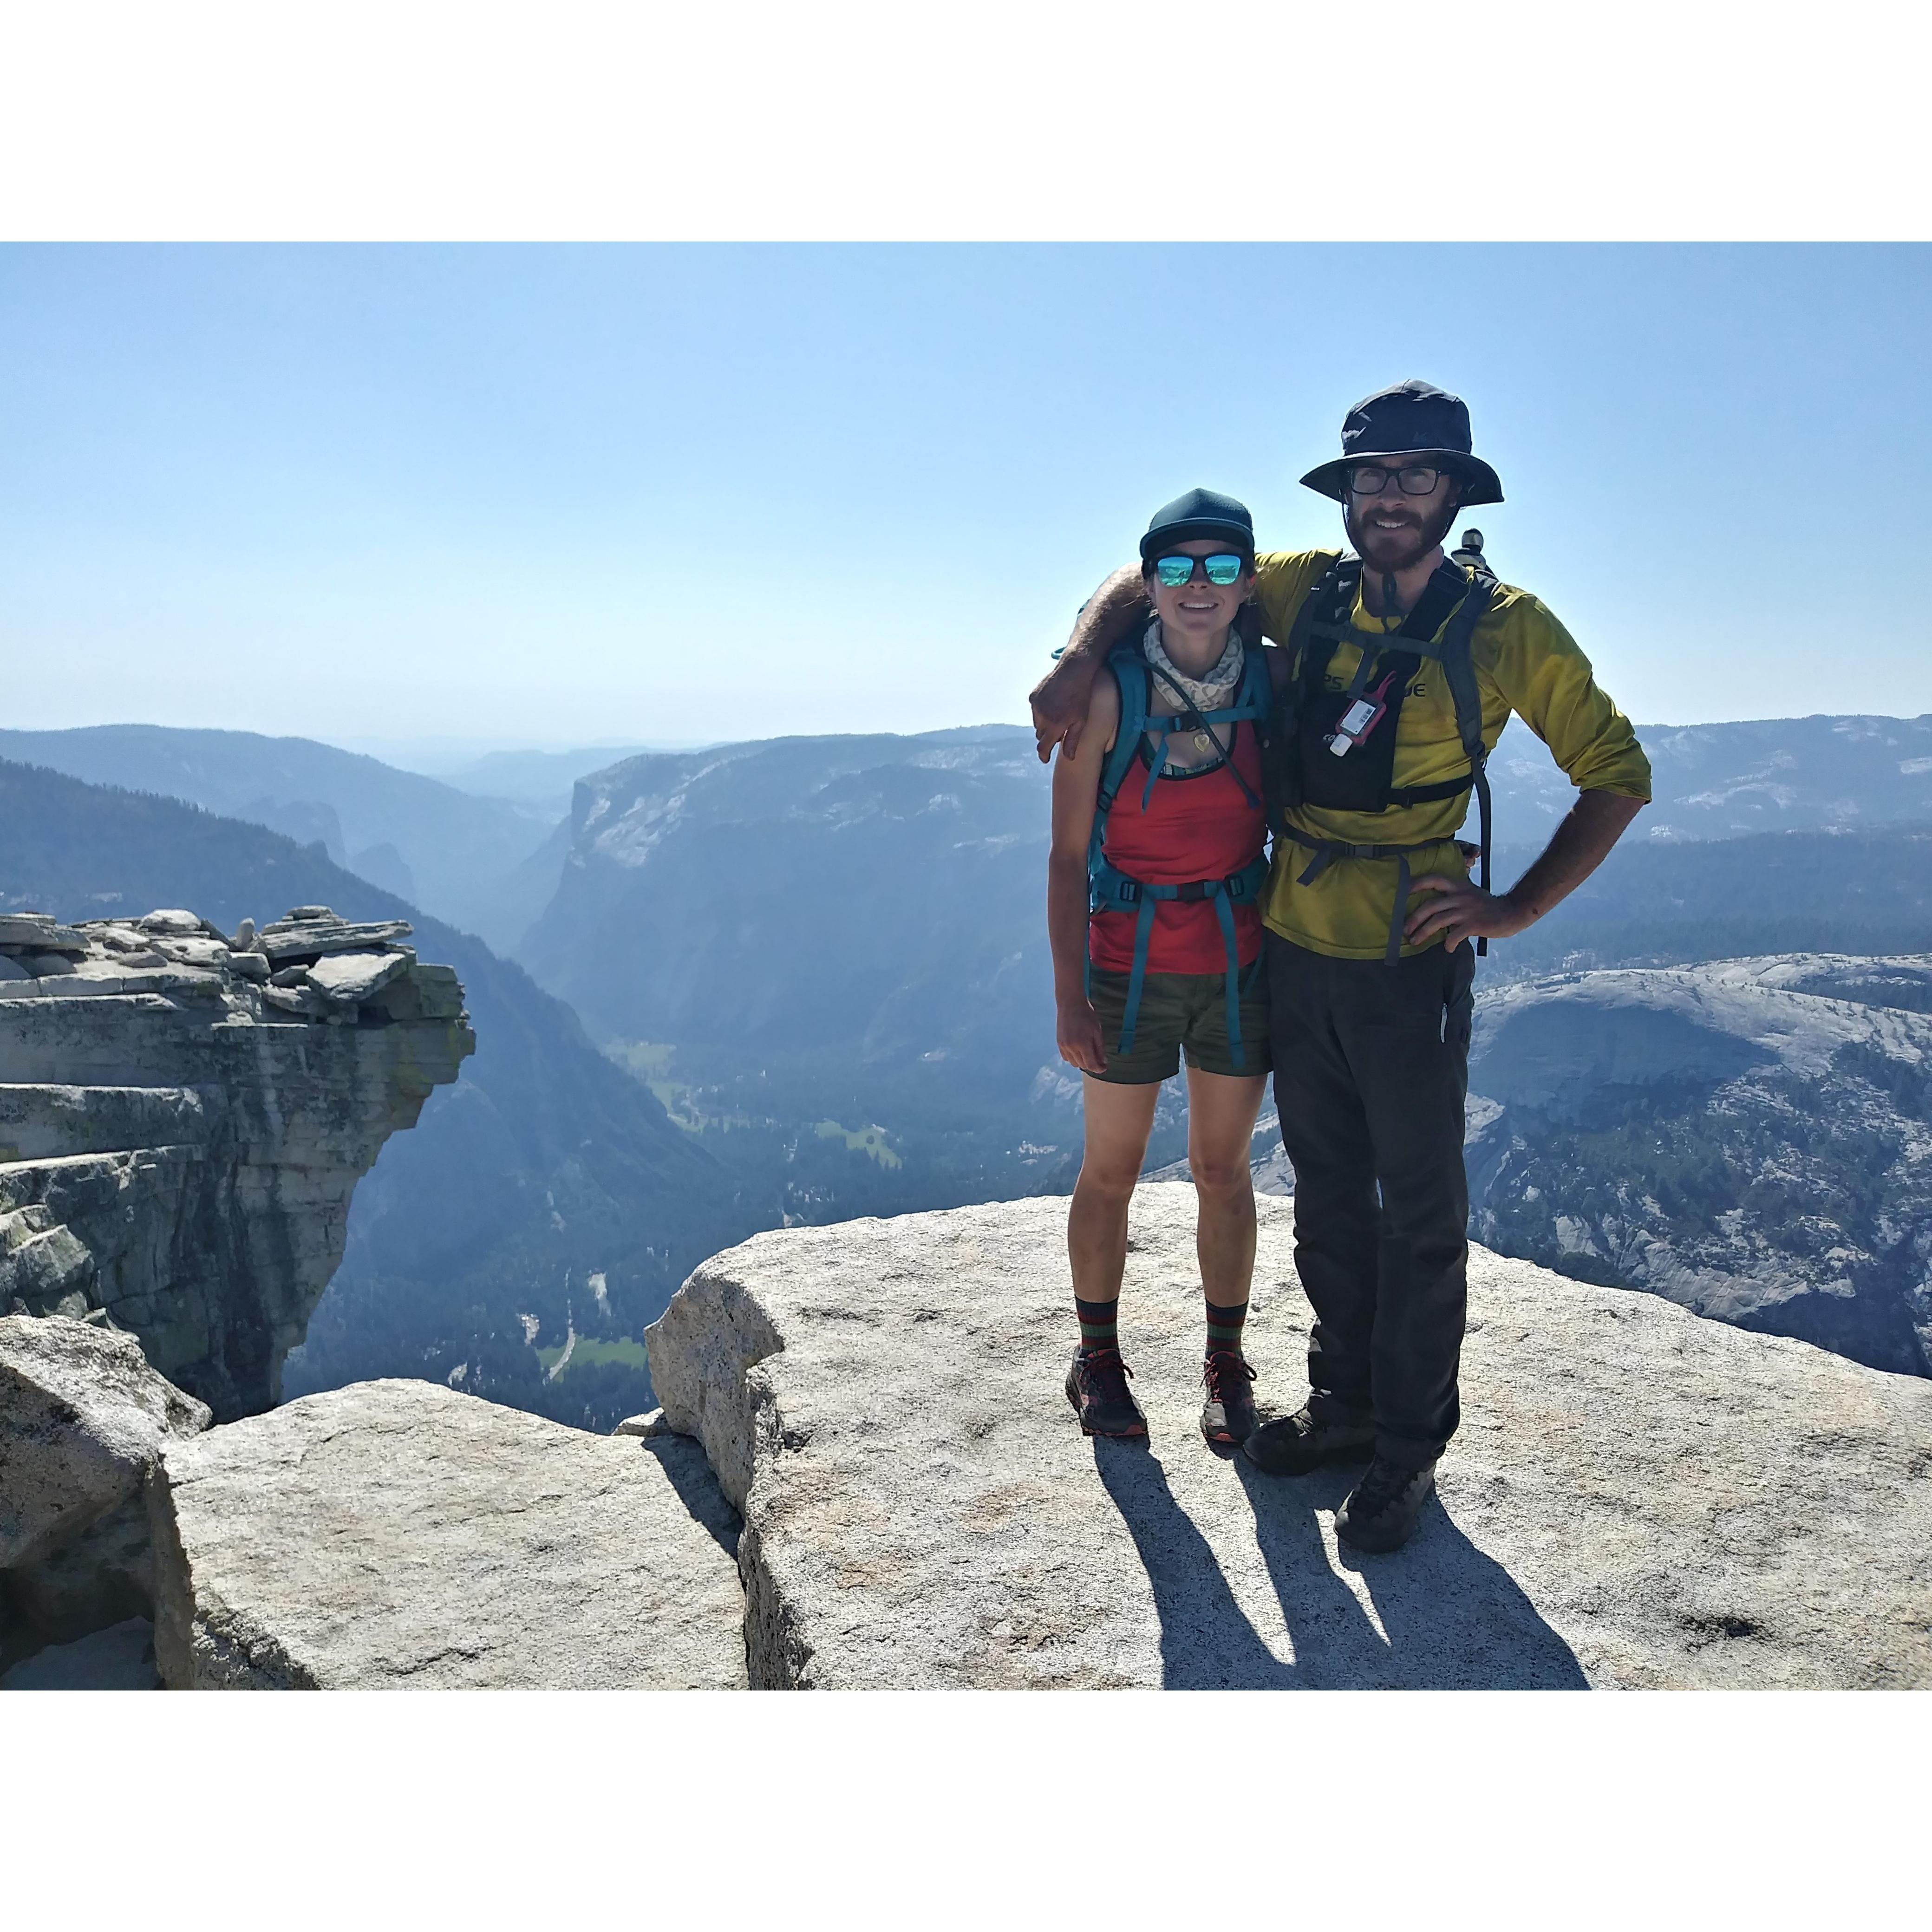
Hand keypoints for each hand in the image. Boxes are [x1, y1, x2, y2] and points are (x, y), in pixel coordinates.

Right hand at [1030, 660, 1091, 764]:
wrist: (1074, 670)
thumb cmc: (1081, 696)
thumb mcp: (1081, 720)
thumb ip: (1073, 740)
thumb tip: (1070, 758)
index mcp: (1055, 725)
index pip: (1043, 746)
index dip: (1044, 755)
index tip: (1045, 759)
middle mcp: (1043, 717)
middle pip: (1040, 735)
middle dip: (1048, 735)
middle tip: (1059, 728)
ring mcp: (1036, 706)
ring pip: (1036, 723)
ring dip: (1044, 723)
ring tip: (1057, 714)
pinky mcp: (1033, 696)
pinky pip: (1034, 710)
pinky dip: (1041, 711)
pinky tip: (1052, 703)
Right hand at [1057, 997, 1106, 1074]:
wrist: (1070, 1004)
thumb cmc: (1086, 1015)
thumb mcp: (1097, 1030)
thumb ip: (1100, 1048)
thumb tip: (1103, 1061)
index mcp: (1083, 1044)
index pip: (1091, 1065)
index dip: (1099, 1069)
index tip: (1104, 1067)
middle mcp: (1071, 1047)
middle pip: (1083, 1065)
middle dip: (1092, 1065)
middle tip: (1100, 1060)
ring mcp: (1063, 1046)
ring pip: (1074, 1063)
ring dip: (1083, 1062)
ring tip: (1089, 1054)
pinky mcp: (1059, 1043)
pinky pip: (1066, 1057)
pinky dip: (1074, 1058)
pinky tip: (1079, 1051)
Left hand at [1403, 875, 1535, 950]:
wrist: (1511, 912)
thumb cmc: (1487, 905)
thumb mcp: (1469, 893)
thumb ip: (1453, 895)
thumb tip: (1431, 906)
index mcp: (1458, 886)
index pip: (1434, 879)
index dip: (1417, 884)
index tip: (1403, 892)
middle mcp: (1460, 896)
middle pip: (1430, 906)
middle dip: (1414, 919)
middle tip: (1405, 930)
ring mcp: (1466, 910)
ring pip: (1438, 921)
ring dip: (1423, 933)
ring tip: (1415, 941)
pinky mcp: (1473, 924)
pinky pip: (1454, 935)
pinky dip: (1448, 944)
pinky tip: (1448, 948)